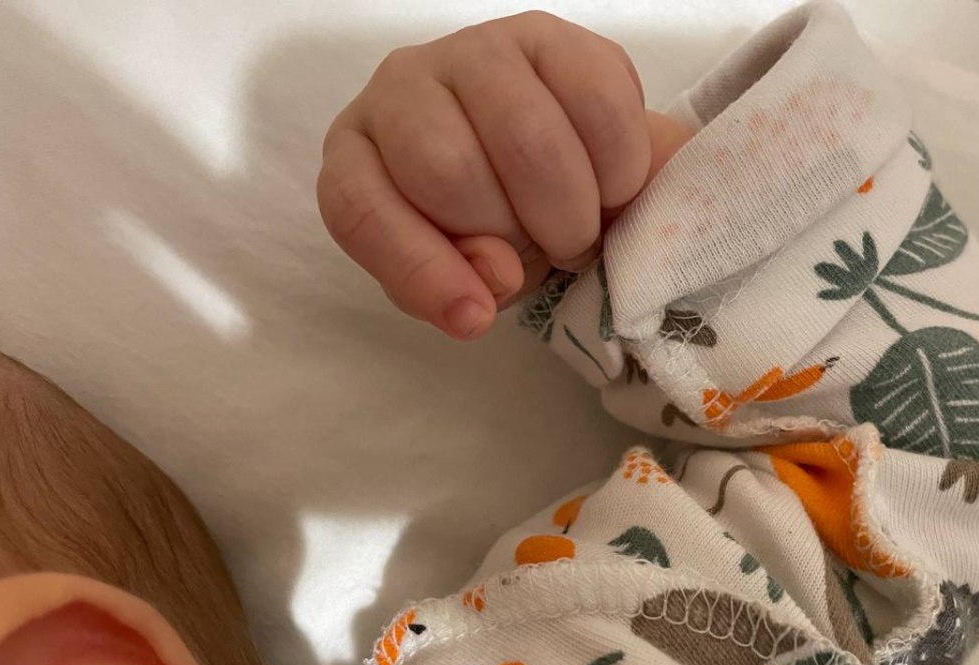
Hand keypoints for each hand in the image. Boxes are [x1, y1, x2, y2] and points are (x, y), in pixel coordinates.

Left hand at [317, 11, 693, 339]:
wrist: (569, 176)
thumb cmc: (497, 229)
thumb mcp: (466, 278)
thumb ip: (462, 285)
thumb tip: (495, 274)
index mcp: (359, 158)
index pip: (359, 208)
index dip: (418, 268)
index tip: (475, 315)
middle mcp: (401, 89)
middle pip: (449, 169)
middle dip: (516, 232)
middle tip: (550, 248)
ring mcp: (475, 51)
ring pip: (527, 136)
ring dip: (572, 209)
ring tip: (582, 224)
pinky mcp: (550, 35)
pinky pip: (597, 102)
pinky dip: (619, 167)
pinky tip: (612, 182)